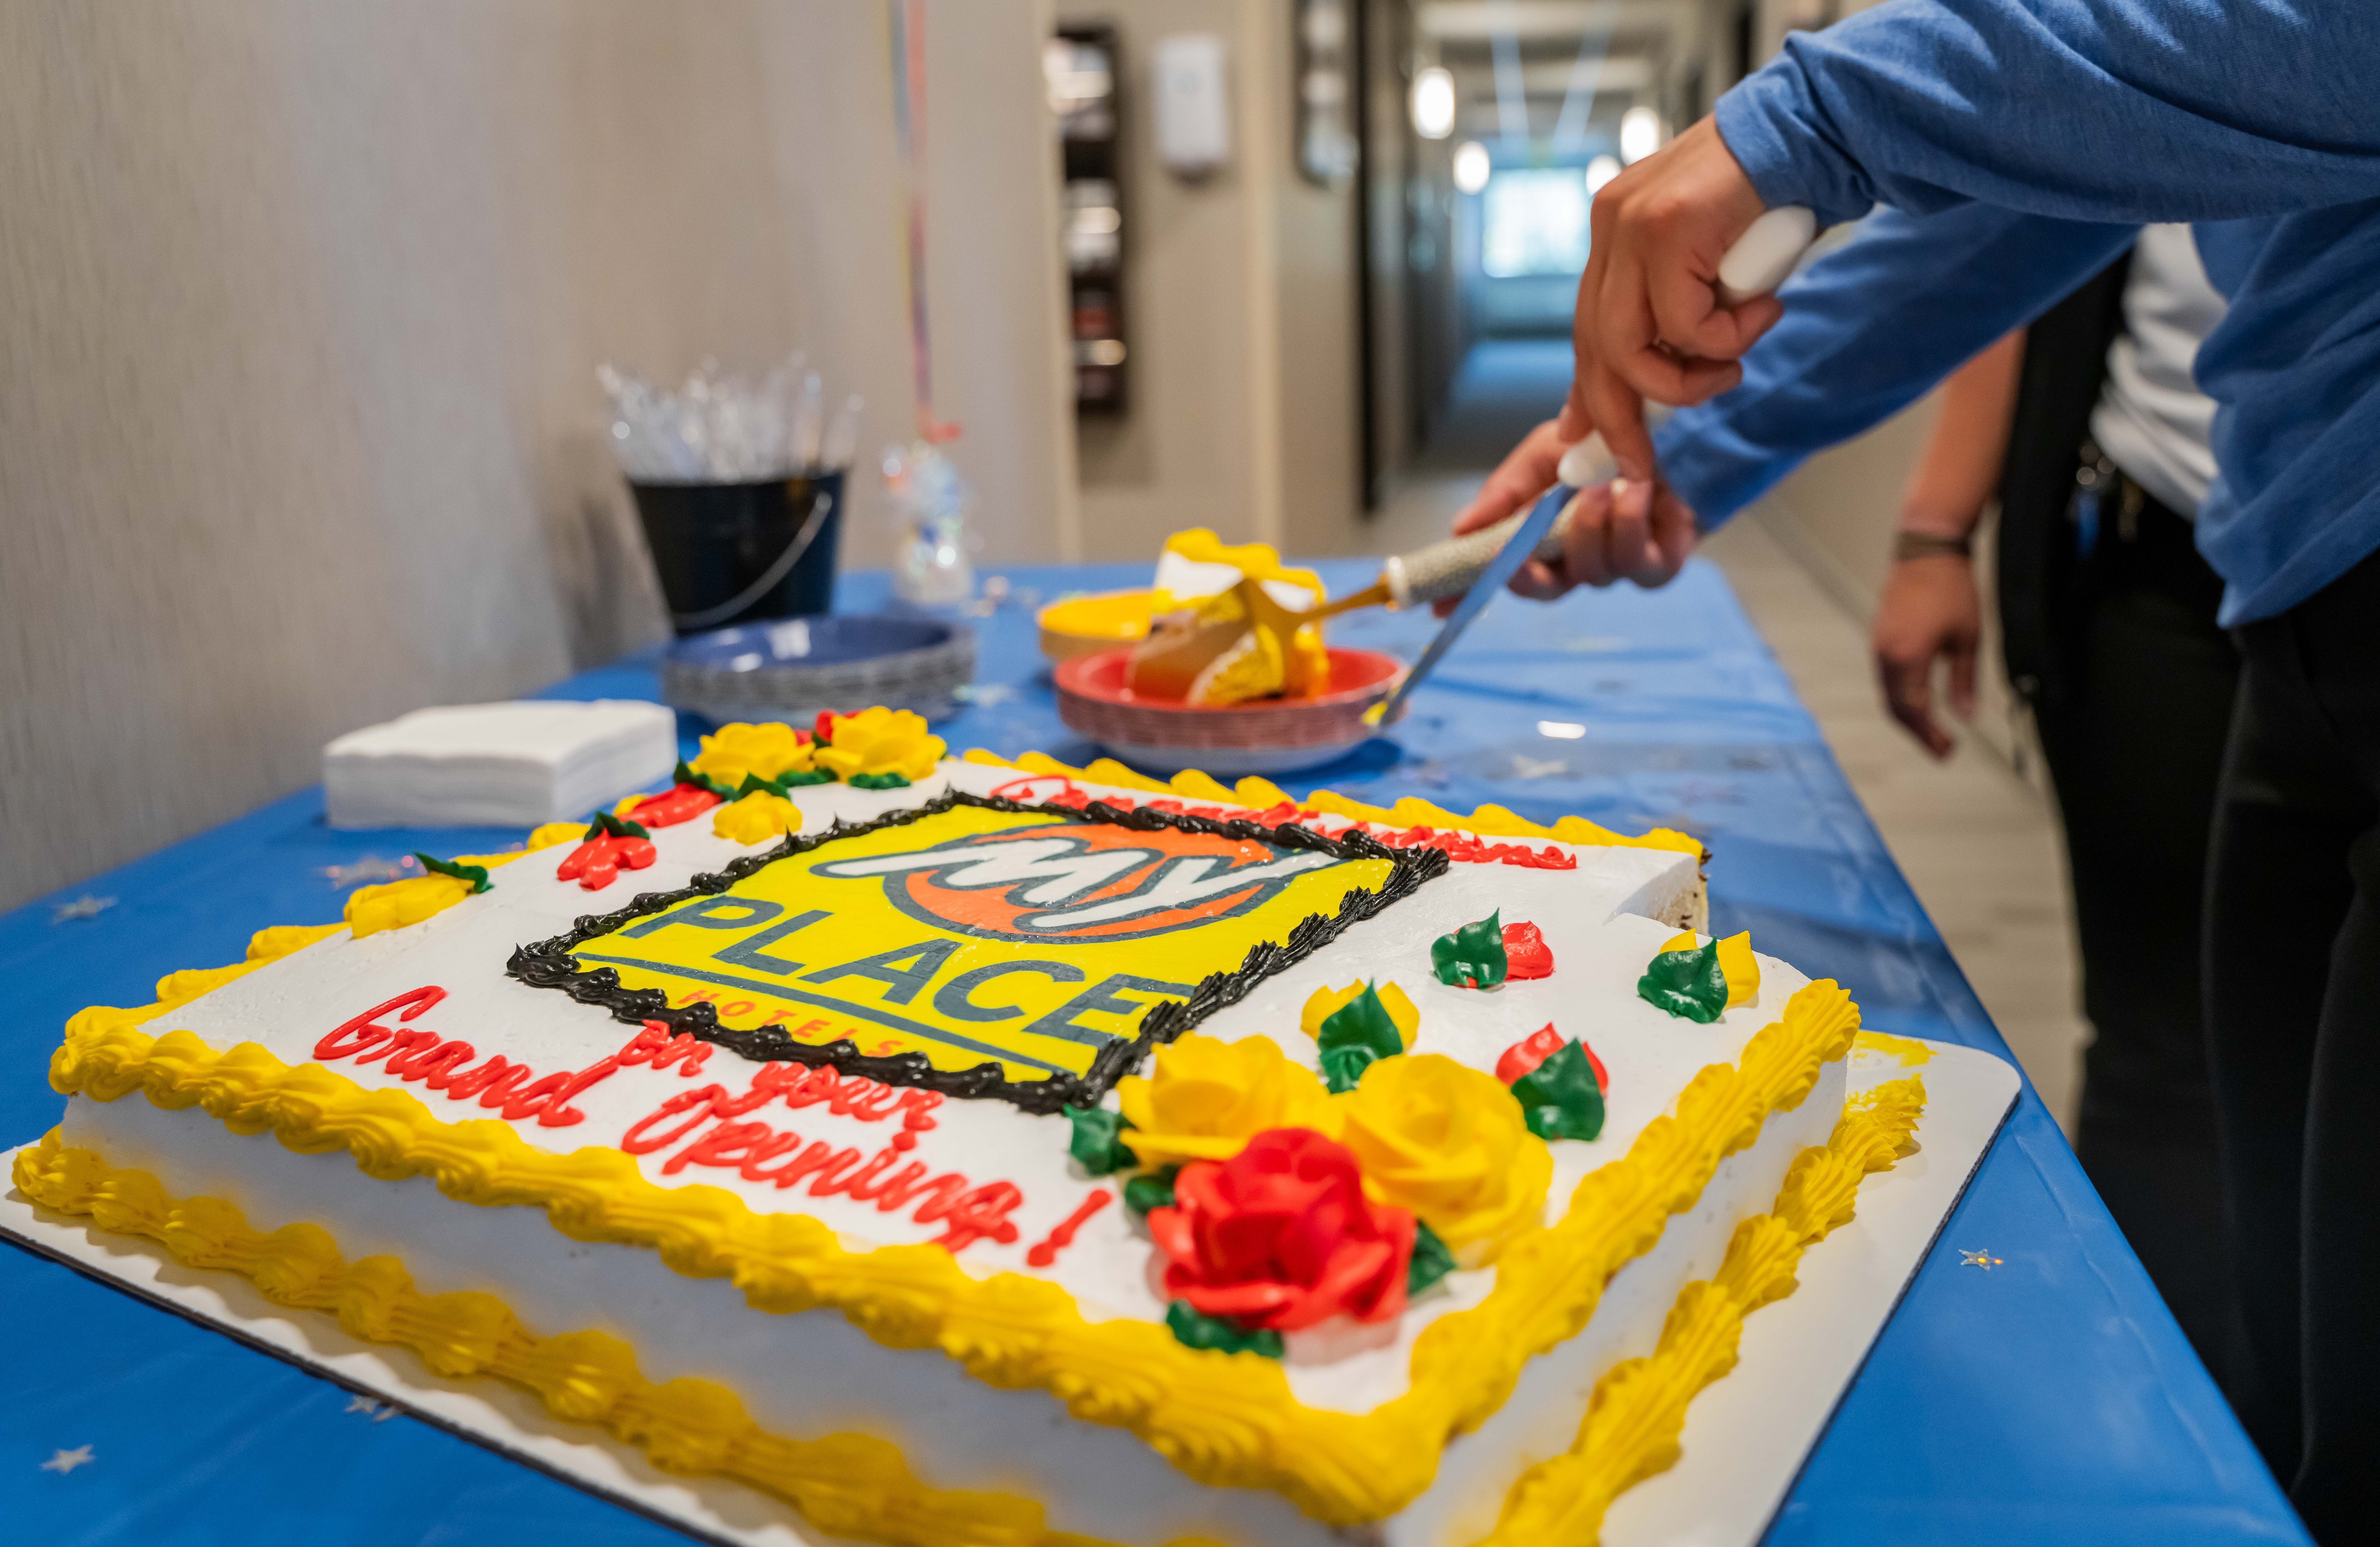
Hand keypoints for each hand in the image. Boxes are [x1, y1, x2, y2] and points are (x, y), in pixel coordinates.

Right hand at [1440, 419, 1698, 611]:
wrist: (1676, 432)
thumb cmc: (1606, 446)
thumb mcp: (1544, 455)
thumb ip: (1505, 491)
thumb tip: (1459, 529)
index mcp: (1546, 545)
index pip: (1502, 578)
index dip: (1471, 596)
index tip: (1440, 606)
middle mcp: (1580, 564)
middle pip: (1546, 591)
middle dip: (1528, 573)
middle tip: (1519, 541)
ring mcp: (1621, 568)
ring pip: (1595, 572)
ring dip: (1590, 526)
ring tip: (1599, 484)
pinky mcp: (1663, 564)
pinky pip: (1642, 563)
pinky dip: (1635, 521)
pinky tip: (1639, 490)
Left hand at [1565, 116, 1778, 480]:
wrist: (1817, 133)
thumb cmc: (1776, 201)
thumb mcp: (1714, 271)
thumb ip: (1679, 312)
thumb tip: (1660, 376)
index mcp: (1616, 236)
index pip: (1586, 329)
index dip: (1585, 392)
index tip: (1582, 436)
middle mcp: (1611, 229)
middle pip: (1594, 348)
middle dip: (1618, 416)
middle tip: (1641, 463)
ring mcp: (1630, 228)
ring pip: (1627, 348)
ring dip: (1683, 382)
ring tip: (1731, 371)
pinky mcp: (1663, 232)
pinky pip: (1682, 325)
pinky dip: (1726, 339)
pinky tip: (1764, 310)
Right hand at [1872, 552, 1981, 757]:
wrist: (1926, 550)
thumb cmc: (1952, 590)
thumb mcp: (1969, 639)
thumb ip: (1964, 681)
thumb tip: (1966, 716)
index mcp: (1908, 659)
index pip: (1914, 711)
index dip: (1930, 736)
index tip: (1948, 751)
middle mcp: (1886, 657)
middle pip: (1896, 708)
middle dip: (1918, 733)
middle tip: (1942, 750)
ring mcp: (1879, 647)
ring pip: (1889, 694)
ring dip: (1909, 716)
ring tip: (1932, 730)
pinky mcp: (1880, 638)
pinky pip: (1886, 678)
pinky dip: (1901, 696)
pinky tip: (1919, 700)